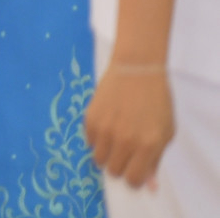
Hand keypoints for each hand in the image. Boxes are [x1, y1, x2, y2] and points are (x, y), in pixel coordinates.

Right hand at [86, 66, 173, 189]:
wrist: (136, 70)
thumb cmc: (156, 101)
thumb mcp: (165, 133)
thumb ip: (155, 160)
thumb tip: (149, 185)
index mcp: (147, 145)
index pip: (134, 178)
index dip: (134, 178)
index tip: (135, 170)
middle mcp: (124, 141)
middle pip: (114, 170)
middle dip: (120, 166)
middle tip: (125, 152)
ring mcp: (105, 130)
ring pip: (98, 159)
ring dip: (107, 154)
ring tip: (114, 140)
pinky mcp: (90, 119)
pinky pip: (89, 141)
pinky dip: (97, 139)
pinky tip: (107, 125)